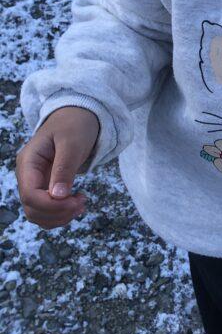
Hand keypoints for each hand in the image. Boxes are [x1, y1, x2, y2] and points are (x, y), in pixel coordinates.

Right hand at [16, 106, 98, 228]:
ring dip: (59, 216)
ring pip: (37, 213)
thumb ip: (64, 168)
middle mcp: (27, 175)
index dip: (51, 205)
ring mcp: (35, 182)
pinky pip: (46, 209)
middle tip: (82, 203)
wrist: (78, 116)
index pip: (29, 195)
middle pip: (31, 208)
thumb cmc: (74, 125)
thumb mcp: (72, 143)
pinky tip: (76, 204)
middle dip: (57, 212)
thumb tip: (57, 196)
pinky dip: (60, 214)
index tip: (76, 202)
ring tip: (81, 204)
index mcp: (28, 162)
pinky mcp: (45, 186)